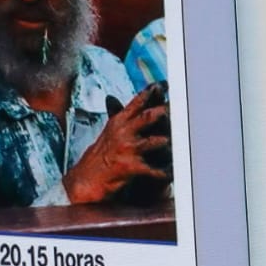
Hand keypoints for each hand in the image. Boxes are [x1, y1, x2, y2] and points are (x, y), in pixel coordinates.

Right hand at [63, 86, 169, 204]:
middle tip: (179, 110)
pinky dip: (164, 172)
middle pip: (148, 117)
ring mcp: (125, 149)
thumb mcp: (106, 133)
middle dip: (165, 112)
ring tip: (180, 144)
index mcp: (118, 122)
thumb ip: (116, 116)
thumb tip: (112, 99)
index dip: (152, 92)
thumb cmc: (98, 158)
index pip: (137, 102)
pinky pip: (152, 170)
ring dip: (168, 144)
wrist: (84, 181)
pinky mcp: (128, 167)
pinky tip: (173, 172)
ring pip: (154, 142)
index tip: (164, 85)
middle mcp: (122, 132)